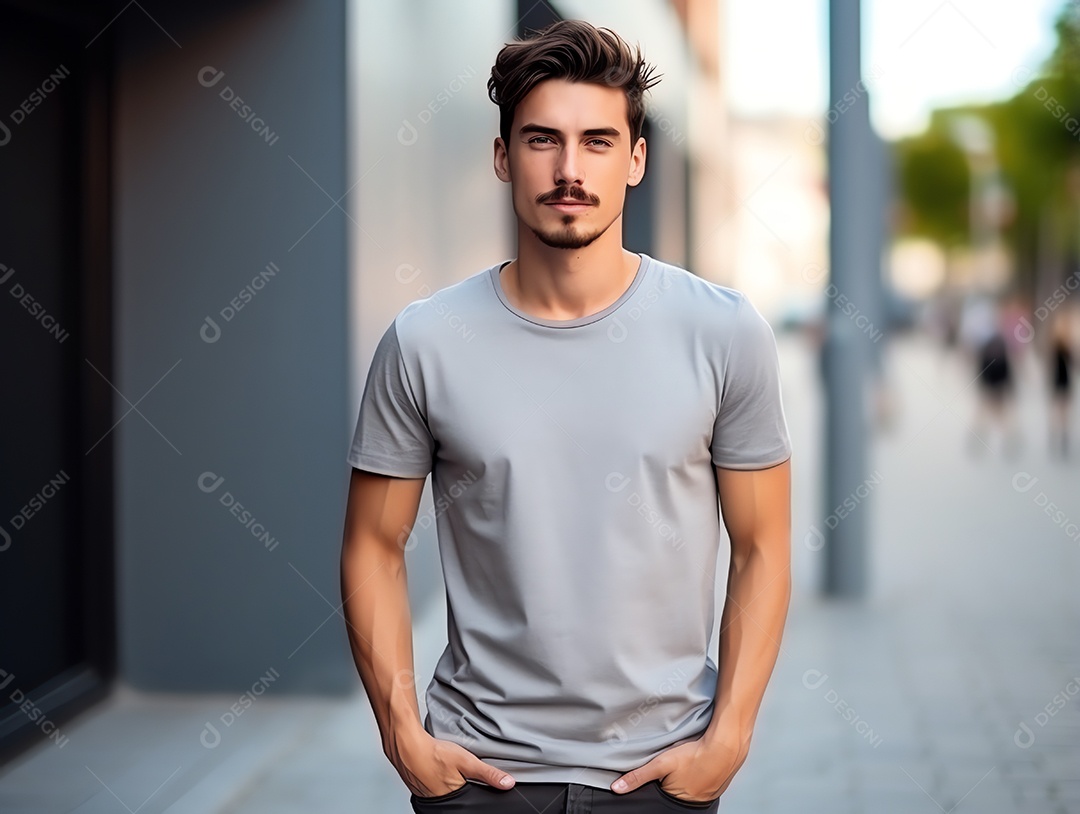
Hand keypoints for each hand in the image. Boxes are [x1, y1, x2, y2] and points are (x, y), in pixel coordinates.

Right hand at [390, 728, 515, 797]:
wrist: (406, 745)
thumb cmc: (434, 754)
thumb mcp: (467, 762)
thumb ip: (488, 773)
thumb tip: (507, 783)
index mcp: (454, 798)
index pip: (471, 803)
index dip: (474, 793)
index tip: (473, 783)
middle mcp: (440, 800)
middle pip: (458, 797)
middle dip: (463, 787)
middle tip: (461, 774)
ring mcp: (428, 794)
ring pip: (446, 792)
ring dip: (450, 783)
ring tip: (450, 770)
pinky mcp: (419, 785)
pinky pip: (433, 785)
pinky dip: (438, 778)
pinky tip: (438, 768)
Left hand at [609, 733, 747, 802]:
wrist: (726, 747)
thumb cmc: (694, 755)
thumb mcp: (661, 764)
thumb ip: (638, 776)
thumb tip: (617, 788)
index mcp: (677, 800)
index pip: (661, 795)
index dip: (659, 783)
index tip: (662, 773)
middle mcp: (693, 802)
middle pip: (675, 792)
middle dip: (672, 782)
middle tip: (676, 766)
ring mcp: (707, 795)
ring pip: (690, 787)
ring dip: (688, 778)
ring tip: (687, 764)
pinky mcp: (718, 786)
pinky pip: (705, 783)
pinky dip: (701, 775)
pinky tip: (700, 764)